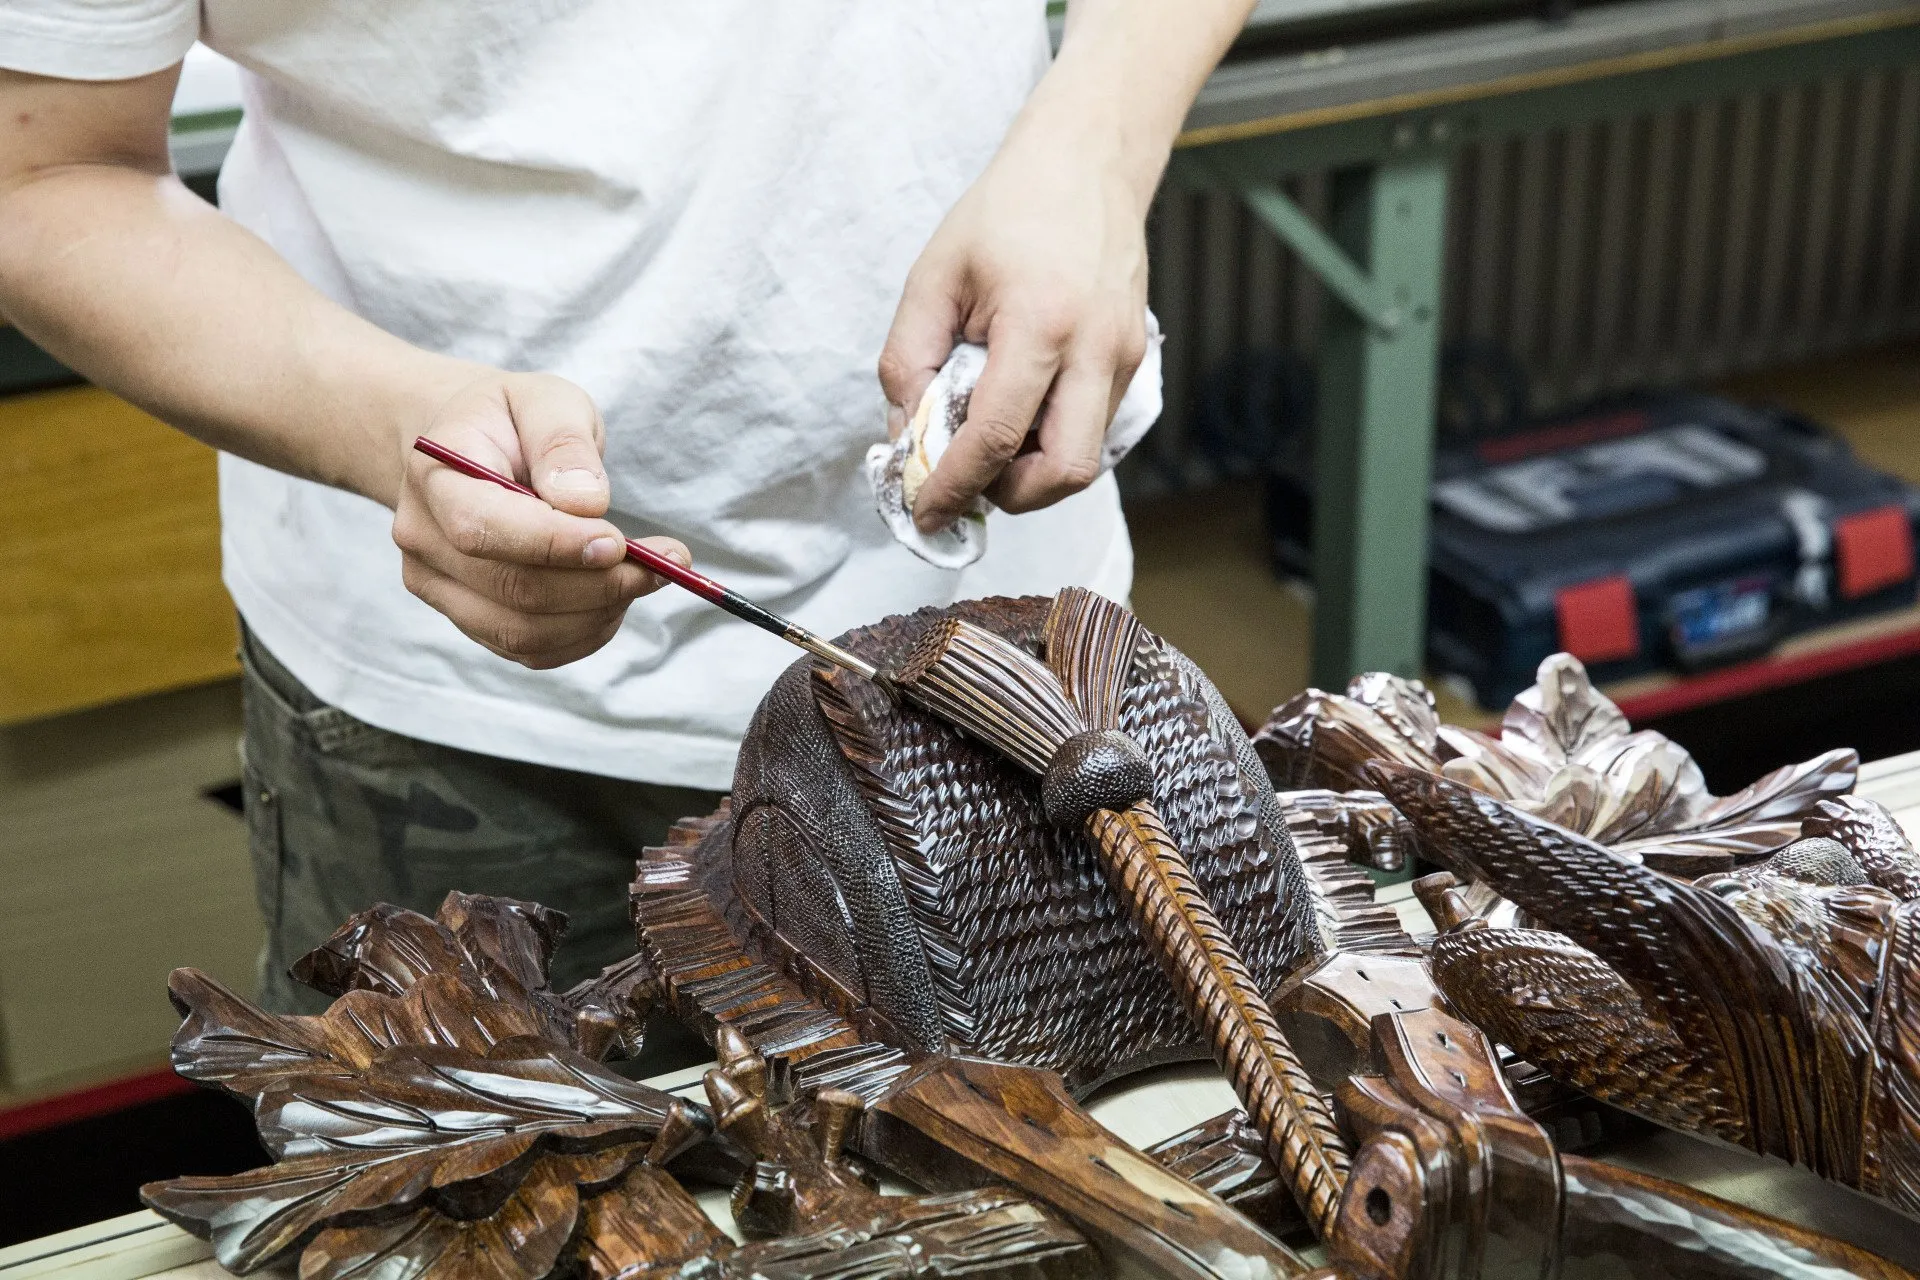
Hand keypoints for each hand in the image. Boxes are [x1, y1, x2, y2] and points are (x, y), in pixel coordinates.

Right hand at [391, 372, 686, 668]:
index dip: (554, 545)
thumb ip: (563, 442)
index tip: (620, 542)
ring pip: (523, 631)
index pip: (482, 528)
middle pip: (512, 589)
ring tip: (646, 576)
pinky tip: (615, 599)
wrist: (471, 448)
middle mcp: (423, 538)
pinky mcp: (469, 618)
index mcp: (433, 474)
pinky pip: (531, 649)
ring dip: (599, 613)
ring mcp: (438, 586)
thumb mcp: (545, 400)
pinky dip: (585, 633)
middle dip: (599, 584)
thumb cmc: (513, 421)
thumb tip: (586, 504)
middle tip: (666, 563)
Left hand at [878, 103, 1150, 532]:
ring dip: (1030, 474)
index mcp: (1041, 322)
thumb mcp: (934, 276)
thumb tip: (907, 439)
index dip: (954, 485)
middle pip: (1063, 473)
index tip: (924, 512)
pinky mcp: (1134, 363)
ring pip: (1084, 462)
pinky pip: (1093, 432)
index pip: (996, 437)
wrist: (1087, 164)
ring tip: (988, 441)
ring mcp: (1125, 359)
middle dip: (1008, 496)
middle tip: (965, 479)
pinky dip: (1050, 444)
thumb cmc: (1006, 213)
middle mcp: (1096, 348)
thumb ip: (910, 361)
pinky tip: (1019, 413)